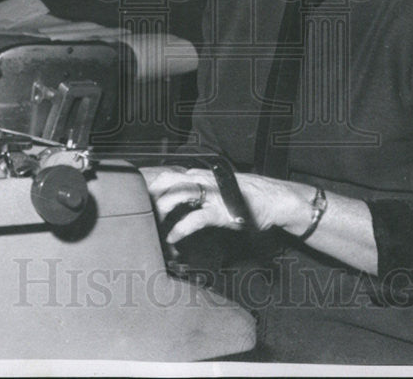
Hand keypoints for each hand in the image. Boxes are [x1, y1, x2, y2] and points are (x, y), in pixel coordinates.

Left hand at [140, 166, 312, 243]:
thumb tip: (175, 206)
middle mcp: (205, 179)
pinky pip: (196, 218)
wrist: (277, 200)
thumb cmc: (248, 198)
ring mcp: (214, 194)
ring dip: (162, 211)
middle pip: (168, 180)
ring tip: (153, 227)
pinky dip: (181, 228)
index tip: (135, 196)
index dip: (150, 184)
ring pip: (179, 195)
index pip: (169, 174)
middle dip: (150, 194)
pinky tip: (173, 238)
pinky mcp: (222, 210)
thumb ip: (198, 196)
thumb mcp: (219, 193)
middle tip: (138, 211)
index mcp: (202, 174)